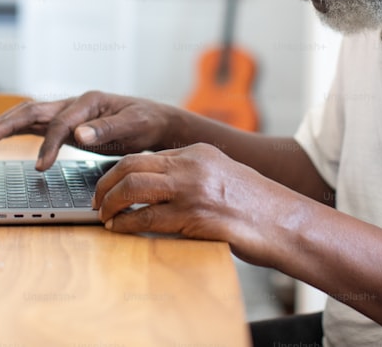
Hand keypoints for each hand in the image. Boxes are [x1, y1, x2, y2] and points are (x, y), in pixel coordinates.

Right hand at [0, 91, 174, 170]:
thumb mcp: (133, 126)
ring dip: (8, 123)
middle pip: (36, 110)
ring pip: (33, 114)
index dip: (49, 145)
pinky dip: (20, 128)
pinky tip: (3, 132)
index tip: (41, 167)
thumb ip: (107, 129)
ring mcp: (70, 113)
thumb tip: (79, 134)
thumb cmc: (145, 122)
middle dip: (11, 122)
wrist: (154, 121)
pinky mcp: (68, 124)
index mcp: (90, 102)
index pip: (60, 124)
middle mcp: (75, 104)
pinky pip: (39, 124)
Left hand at [93, 142, 292, 265]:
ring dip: (110, 203)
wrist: (284, 223)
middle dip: (106, 184)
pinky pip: (146, 217)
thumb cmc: (256, 206)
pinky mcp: (194, 216)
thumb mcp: (222, 176)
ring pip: (133, 187)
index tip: (109, 185)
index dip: (121, 171)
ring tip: (104, 215)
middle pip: (132, 166)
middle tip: (96, 200)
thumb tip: (158, 188)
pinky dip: (126, 224)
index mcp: (198, 152)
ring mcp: (192, 189)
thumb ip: (192, 176)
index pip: (147, 155)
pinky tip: (120, 229)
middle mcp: (192, 165)